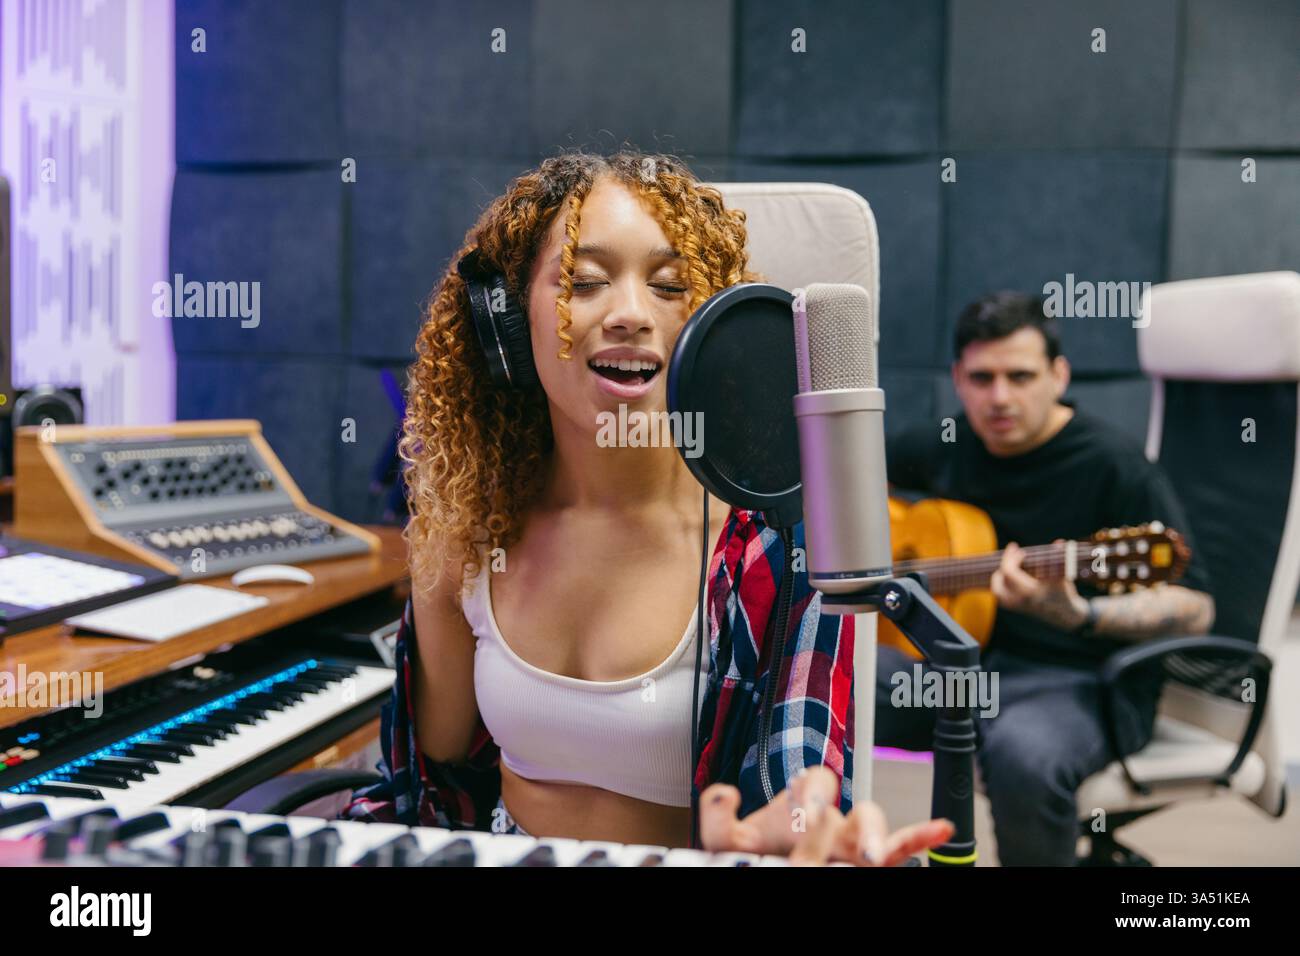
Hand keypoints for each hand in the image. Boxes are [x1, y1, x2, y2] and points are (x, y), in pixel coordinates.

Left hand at [698, 765, 954, 865]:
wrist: (770, 869)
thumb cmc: (759, 854)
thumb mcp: (731, 840)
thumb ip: (719, 817)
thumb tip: (726, 794)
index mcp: (801, 805)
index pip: (813, 780)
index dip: (810, 789)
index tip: (803, 808)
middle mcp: (832, 819)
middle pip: (850, 801)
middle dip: (842, 813)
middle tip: (829, 829)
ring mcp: (853, 840)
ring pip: (874, 822)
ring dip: (878, 834)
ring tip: (871, 856)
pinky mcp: (868, 861)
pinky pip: (901, 848)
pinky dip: (922, 837)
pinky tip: (940, 829)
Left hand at [990, 541, 1089, 630]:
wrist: (1066, 614)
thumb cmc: (1063, 592)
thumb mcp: (1063, 575)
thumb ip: (1060, 558)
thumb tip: (1059, 542)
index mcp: (1030, 591)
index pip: (1009, 572)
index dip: (1011, 558)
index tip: (1021, 551)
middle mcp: (1021, 600)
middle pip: (999, 583)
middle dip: (1003, 566)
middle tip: (1011, 555)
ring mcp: (1018, 606)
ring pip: (997, 592)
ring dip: (998, 577)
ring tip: (1006, 566)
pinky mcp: (1018, 608)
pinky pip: (1002, 597)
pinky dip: (1001, 585)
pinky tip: (1008, 575)